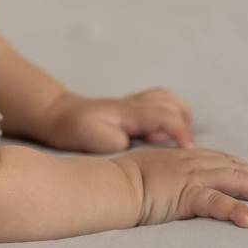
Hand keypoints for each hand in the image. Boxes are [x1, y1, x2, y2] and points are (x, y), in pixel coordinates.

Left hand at [41, 88, 195, 152]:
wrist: (60, 116)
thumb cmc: (77, 130)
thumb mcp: (96, 138)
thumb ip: (120, 141)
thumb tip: (137, 142)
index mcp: (128, 112)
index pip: (165, 116)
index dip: (180, 132)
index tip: (187, 149)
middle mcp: (134, 103)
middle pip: (172, 104)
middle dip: (181, 125)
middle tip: (171, 146)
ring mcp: (134, 102)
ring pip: (168, 98)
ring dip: (178, 116)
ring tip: (172, 137)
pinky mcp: (132, 106)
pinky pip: (160, 101)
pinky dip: (171, 113)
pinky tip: (161, 131)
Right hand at [113, 145, 247, 227]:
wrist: (111, 184)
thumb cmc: (128, 180)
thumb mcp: (157, 170)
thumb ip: (176, 172)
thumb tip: (185, 182)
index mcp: (188, 157)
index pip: (229, 163)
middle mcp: (195, 162)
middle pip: (240, 170)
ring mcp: (192, 176)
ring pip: (237, 181)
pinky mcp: (186, 193)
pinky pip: (216, 202)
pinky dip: (236, 210)